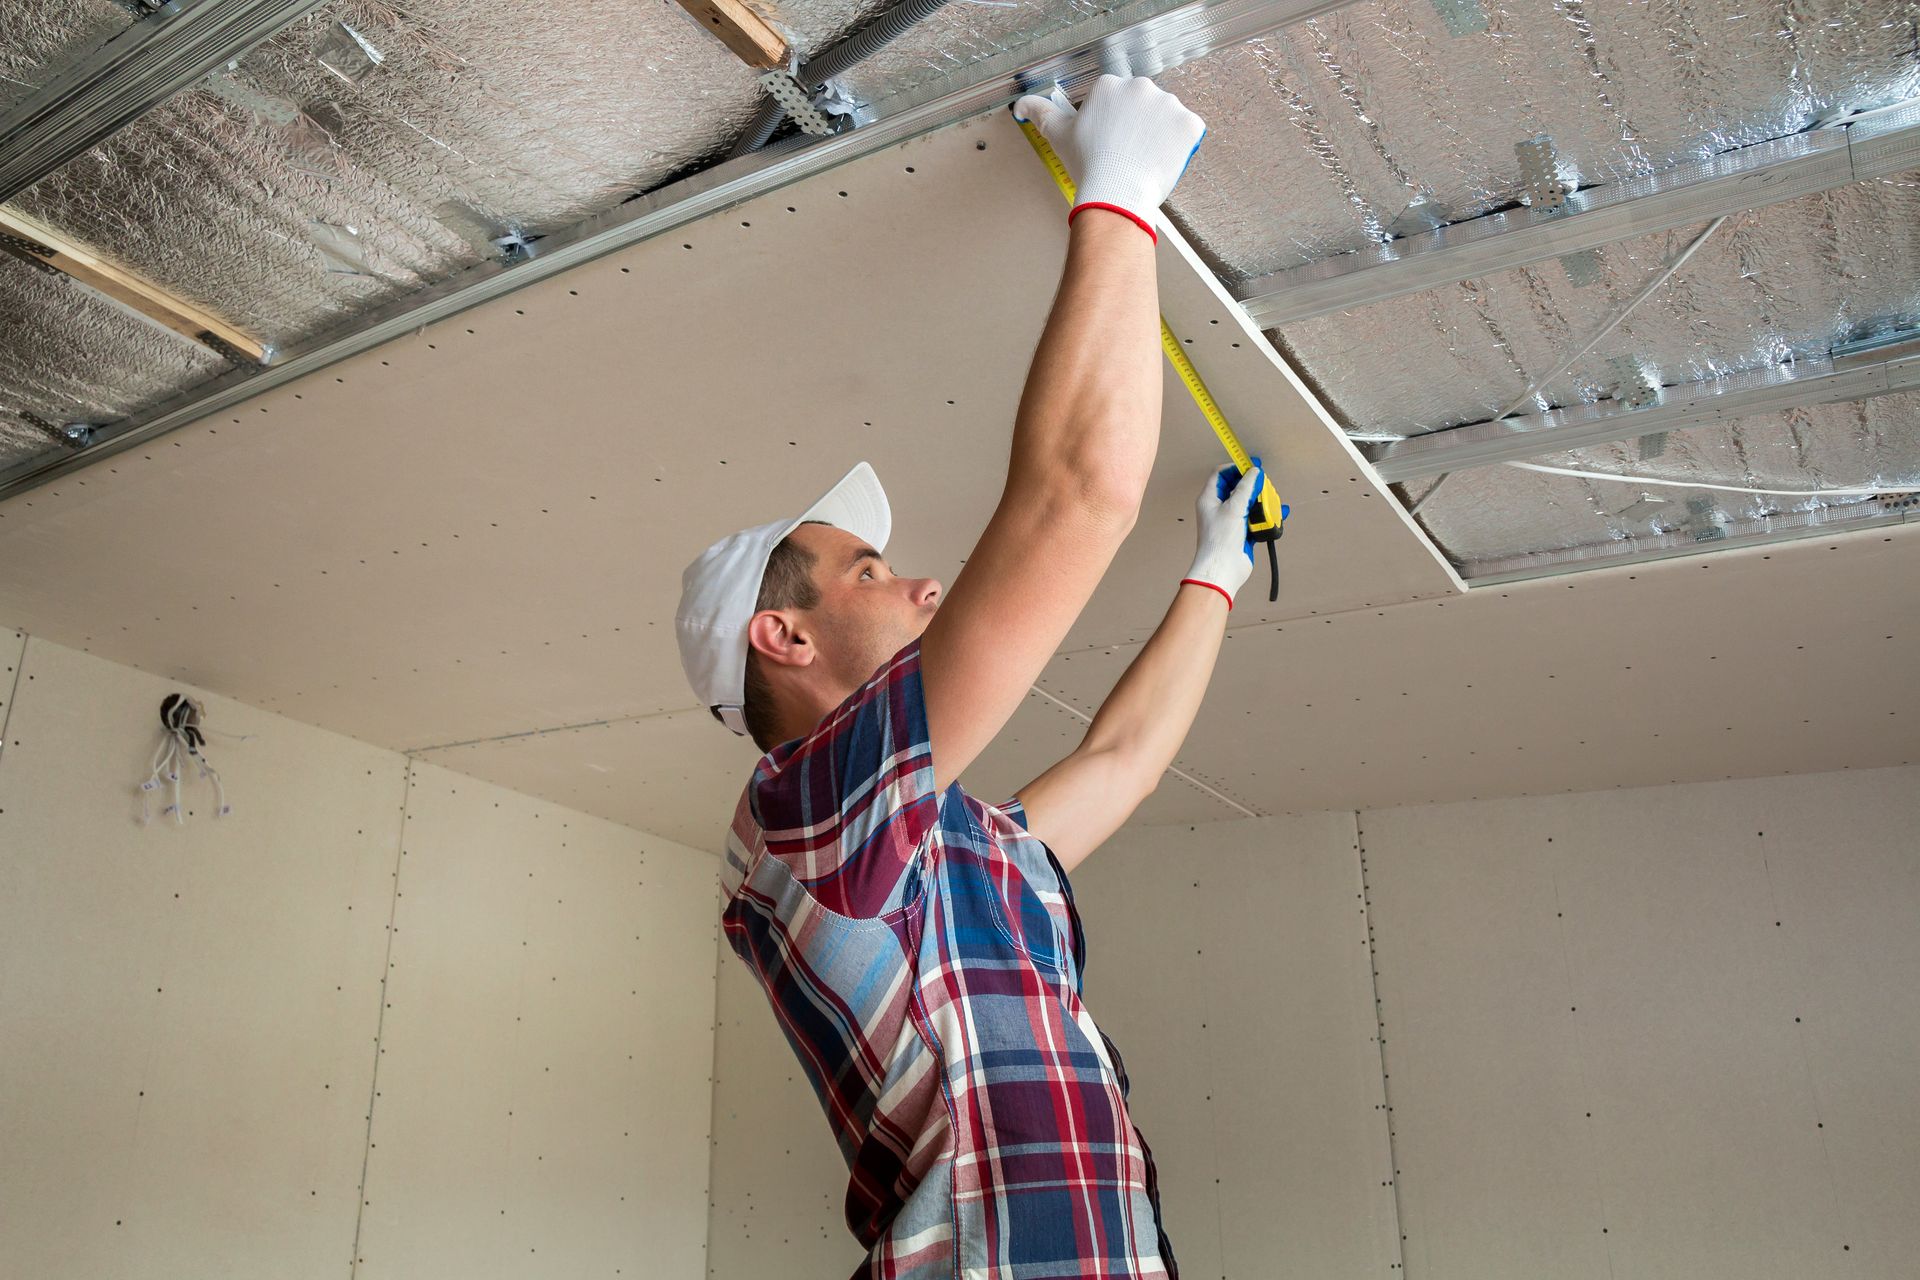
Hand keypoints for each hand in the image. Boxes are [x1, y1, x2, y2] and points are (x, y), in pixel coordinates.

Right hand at [1012, 74, 1205, 241]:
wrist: (1116, 192)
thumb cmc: (1088, 165)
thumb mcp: (1058, 135)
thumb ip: (1040, 113)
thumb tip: (1022, 105)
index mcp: (1110, 86)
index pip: (1117, 100)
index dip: (1114, 123)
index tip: (1111, 141)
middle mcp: (1140, 87)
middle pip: (1143, 105)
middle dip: (1139, 126)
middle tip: (1127, 153)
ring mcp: (1168, 104)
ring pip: (1167, 117)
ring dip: (1160, 134)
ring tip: (1143, 159)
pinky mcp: (1189, 124)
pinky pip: (1190, 131)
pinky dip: (1181, 145)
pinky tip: (1163, 159)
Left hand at [1181, 461, 1261, 607]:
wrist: (1223, 569)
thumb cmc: (1220, 540)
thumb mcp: (1234, 507)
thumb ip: (1245, 487)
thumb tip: (1254, 472)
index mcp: (1210, 499)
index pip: (1221, 475)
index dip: (1236, 468)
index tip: (1252, 466)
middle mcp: (1219, 508)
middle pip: (1237, 488)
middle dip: (1252, 485)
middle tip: (1264, 485)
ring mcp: (1231, 520)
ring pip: (1248, 503)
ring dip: (1262, 500)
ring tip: (1272, 500)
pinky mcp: (1242, 532)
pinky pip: (1256, 519)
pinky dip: (1266, 515)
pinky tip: (1279, 513)